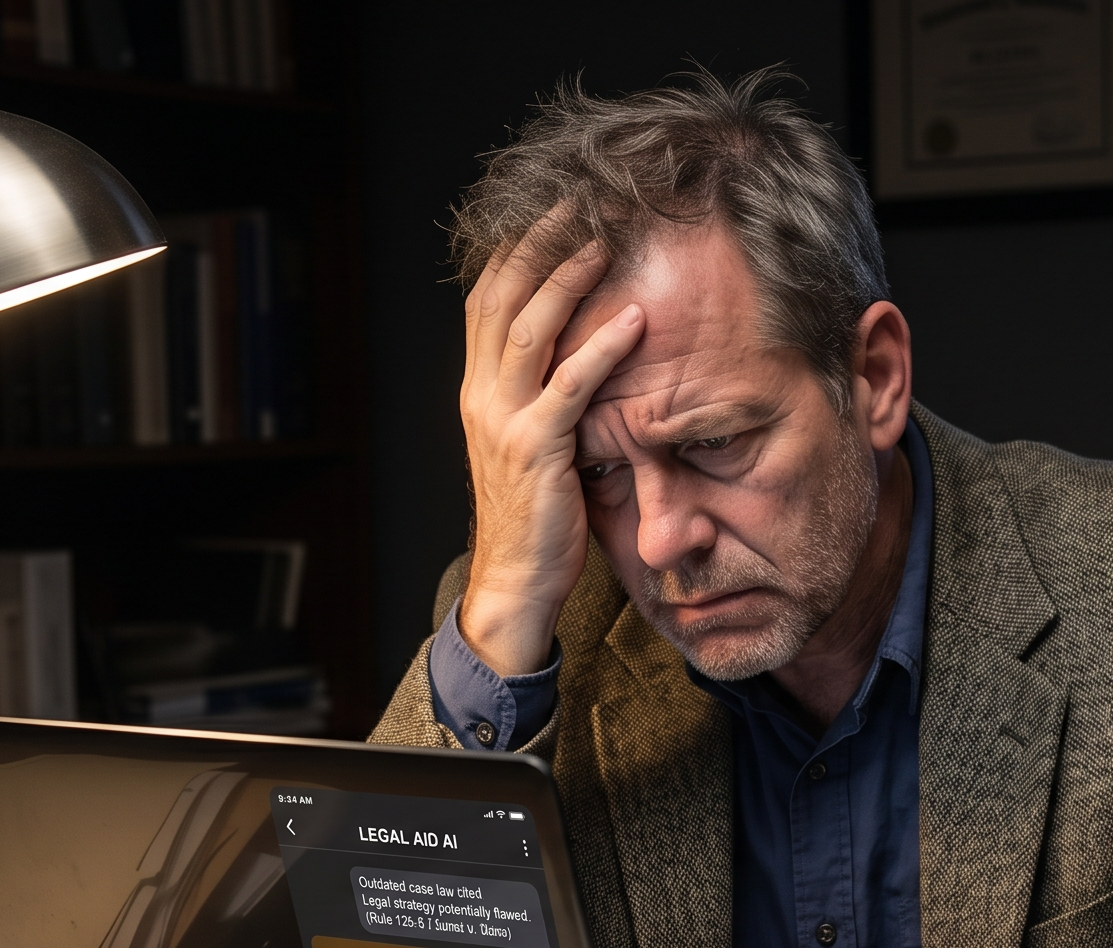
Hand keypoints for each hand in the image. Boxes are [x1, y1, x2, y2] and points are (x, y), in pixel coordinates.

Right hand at [455, 225, 647, 675]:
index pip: (486, 301)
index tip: (552, 212)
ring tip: (604, 241)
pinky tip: (635, 321)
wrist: (514, 580)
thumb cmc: (534, 515)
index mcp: (477, 390)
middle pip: (502, 298)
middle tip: (579, 203)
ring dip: (567, 279)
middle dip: (538, 243)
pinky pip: (570, 386)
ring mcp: (503, 420)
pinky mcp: (535, 449)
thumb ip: (541, 397)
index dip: (515, 251)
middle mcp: (480, 395)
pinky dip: (602, 348)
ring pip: (529, 329)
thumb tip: (578, 354)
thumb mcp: (529, 442)